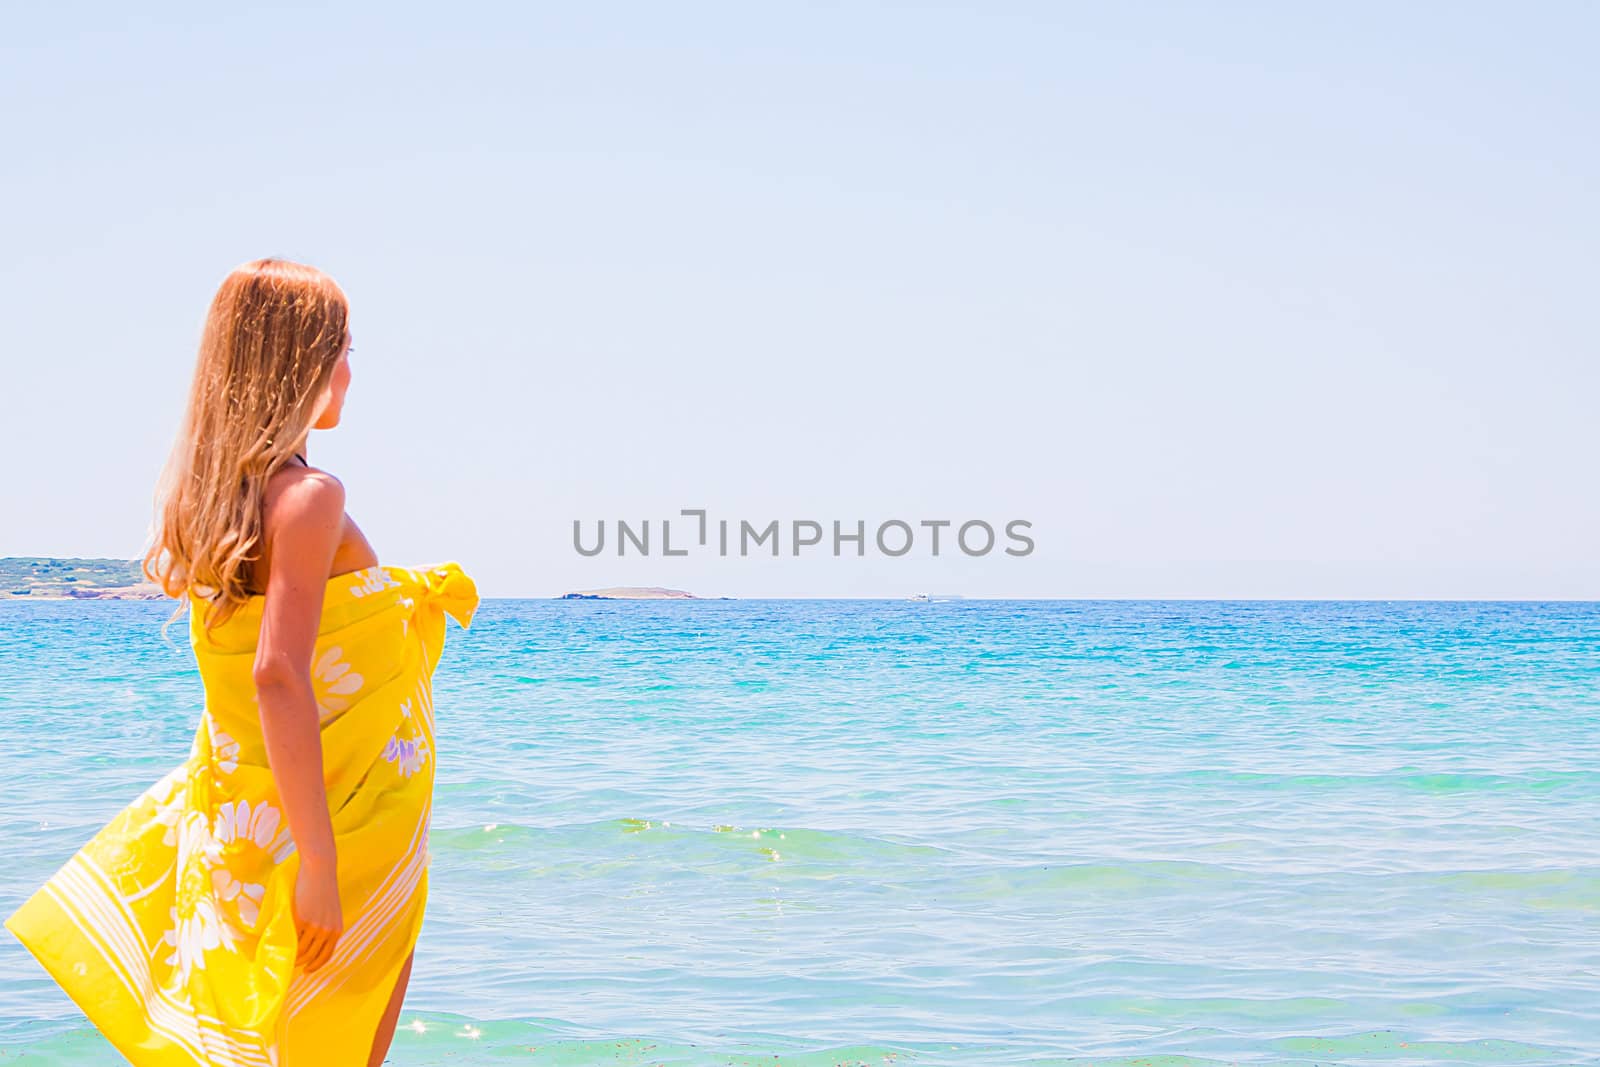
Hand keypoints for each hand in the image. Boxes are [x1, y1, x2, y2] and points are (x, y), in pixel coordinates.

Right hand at [293, 853, 343, 972]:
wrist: (320, 869)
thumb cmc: (323, 888)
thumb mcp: (329, 910)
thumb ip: (324, 925)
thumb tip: (311, 942)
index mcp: (337, 929)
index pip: (326, 955)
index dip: (316, 966)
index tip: (306, 971)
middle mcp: (328, 930)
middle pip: (312, 956)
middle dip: (300, 963)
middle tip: (290, 964)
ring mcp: (315, 925)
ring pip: (301, 949)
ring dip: (292, 955)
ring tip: (284, 954)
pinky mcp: (302, 918)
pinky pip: (292, 936)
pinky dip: (285, 942)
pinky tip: (280, 942)